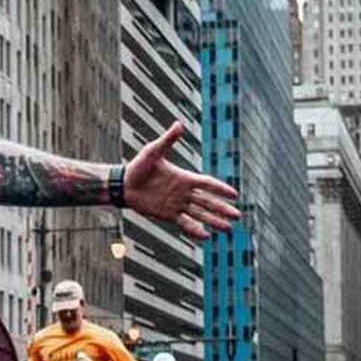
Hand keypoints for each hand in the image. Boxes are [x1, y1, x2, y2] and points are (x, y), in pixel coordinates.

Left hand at [123, 122, 240, 239]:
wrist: (123, 184)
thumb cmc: (138, 166)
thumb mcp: (153, 151)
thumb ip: (168, 140)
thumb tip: (179, 124)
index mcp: (184, 177)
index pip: (207, 184)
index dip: (221, 189)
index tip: (235, 195)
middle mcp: (184, 193)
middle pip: (208, 202)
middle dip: (223, 209)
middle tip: (238, 216)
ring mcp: (177, 205)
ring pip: (200, 214)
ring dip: (214, 221)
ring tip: (228, 229)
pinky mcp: (167, 215)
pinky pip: (185, 223)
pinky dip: (195, 230)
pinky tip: (206, 236)